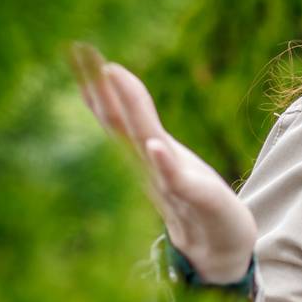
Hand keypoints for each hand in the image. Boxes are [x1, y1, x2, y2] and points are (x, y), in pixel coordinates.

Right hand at [72, 43, 257, 283]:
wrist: (221, 252)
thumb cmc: (195, 203)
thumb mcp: (171, 164)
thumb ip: (148, 139)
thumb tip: (123, 111)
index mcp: (148, 154)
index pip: (120, 115)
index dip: (101, 86)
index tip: (80, 50)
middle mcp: (151, 167)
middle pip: (123, 124)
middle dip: (103, 90)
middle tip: (82, 54)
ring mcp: (171, 184)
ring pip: (145, 144)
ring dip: (129, 112)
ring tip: (113, 76)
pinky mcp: (197, 201)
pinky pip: (177, 181)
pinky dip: (163, 164)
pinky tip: (154, 144)